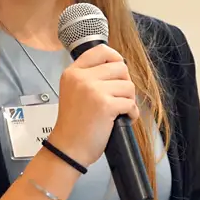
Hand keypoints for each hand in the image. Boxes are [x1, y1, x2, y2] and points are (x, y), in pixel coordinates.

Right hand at [46, 44, 138, 167]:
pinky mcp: (105, 105)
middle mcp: (82, 78)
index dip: (115, 58)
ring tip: (119, 110)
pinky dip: (131, 113)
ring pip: (128, 86)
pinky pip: (130, 103)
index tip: (118, 70)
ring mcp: (93, 90)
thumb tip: (119, 67)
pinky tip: (123, 119)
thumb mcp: (73, 92)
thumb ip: (89, 77)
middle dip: (125, 83)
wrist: (68, 148)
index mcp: (73, 72)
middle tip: (119, 97)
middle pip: (120, 67)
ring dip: (128, 99)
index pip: (100, 50)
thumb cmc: (73, 125)